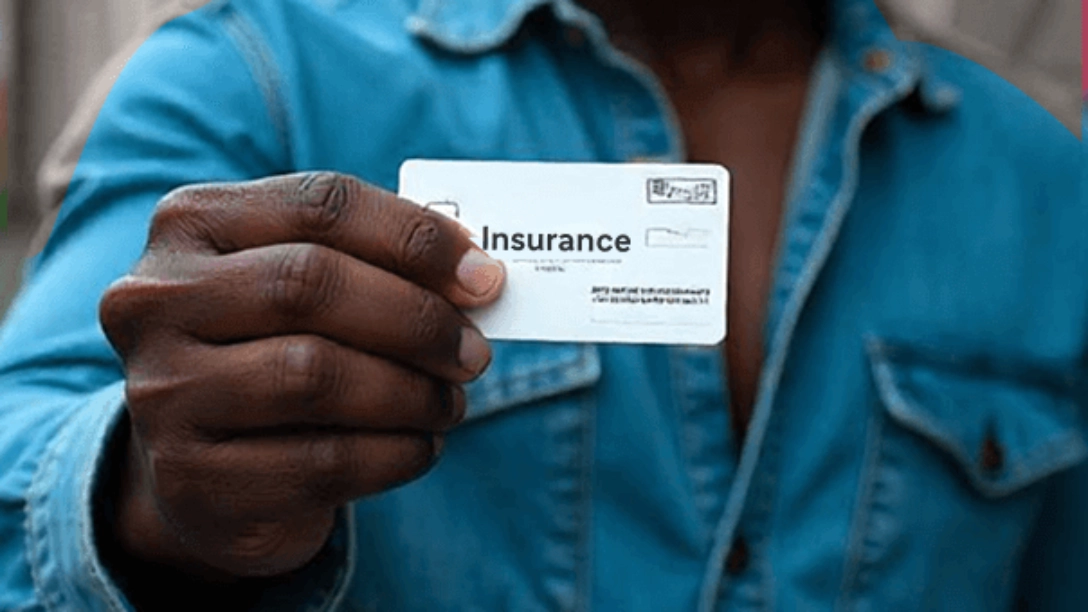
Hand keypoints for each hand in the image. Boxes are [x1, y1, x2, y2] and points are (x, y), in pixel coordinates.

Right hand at [98, 172, 503, 581]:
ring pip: (314, 375)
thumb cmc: (275, 351)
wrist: (204, 470)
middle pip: (310, 284)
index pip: (319, 205)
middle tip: (474, 352)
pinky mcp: (193, 478)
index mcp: (192, 224)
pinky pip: (323, 460)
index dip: (415, 238)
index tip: (484, 277)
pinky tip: (420, 447)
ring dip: (412, 392)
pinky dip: (397, 452)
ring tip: (450, 401)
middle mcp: (157, 299)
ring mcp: (164, 391)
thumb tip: (478, 276)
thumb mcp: (305, 288)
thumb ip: (375, 265)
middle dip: (417, 319)